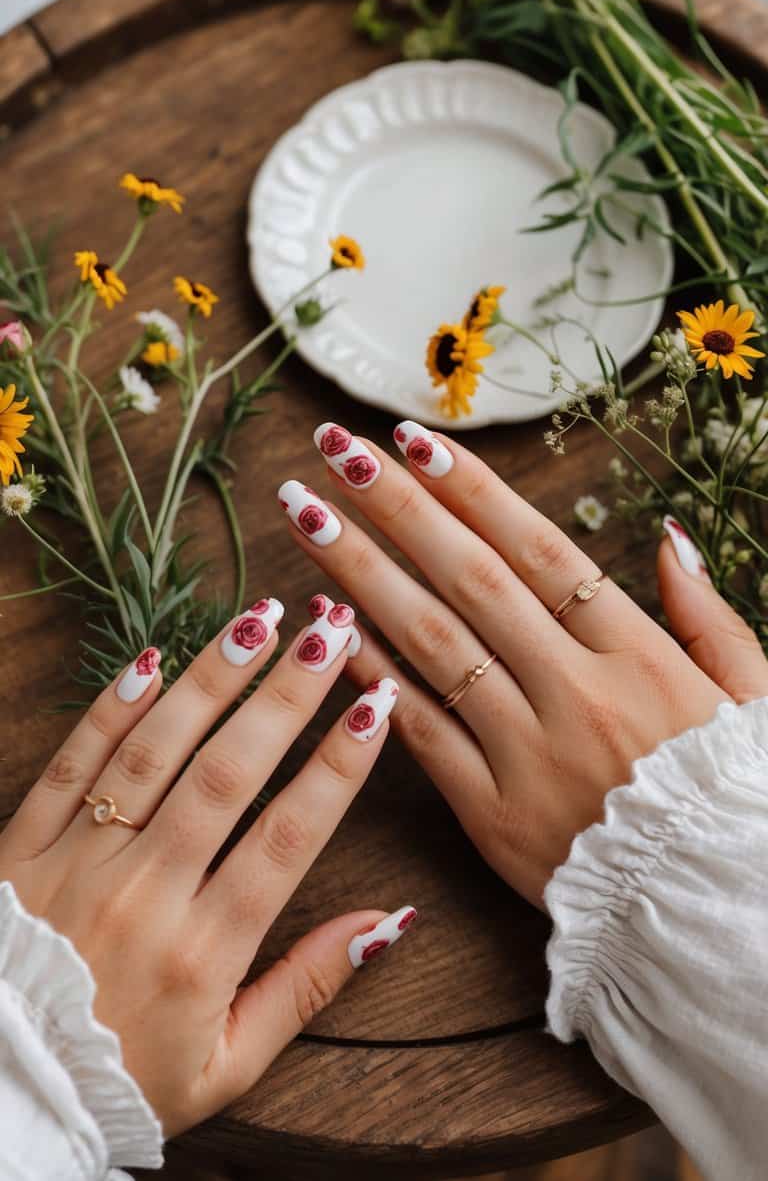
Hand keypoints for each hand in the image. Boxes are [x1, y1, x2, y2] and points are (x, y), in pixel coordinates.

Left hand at [0, 595, 412, 1135]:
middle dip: (287, 696)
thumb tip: (391, 920)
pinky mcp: (22, 847)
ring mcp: (77, 864)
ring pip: (153, 754)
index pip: (288, 837)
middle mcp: (144, 896)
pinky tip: (154, 659)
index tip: (377, 705)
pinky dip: (110, 710)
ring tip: (259, 620)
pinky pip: (71, 765)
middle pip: (228, 775)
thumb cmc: (124, 1077)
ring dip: (211, 681)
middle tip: (330, 631)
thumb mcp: (230, 1063)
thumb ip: (309, 985)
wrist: (5, 1094)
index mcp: (202, 951)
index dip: (339, 766)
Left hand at [280, 422, 767, 907]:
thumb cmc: (730, 798)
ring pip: (433, 646)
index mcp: (637, 656)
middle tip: (336, 452)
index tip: (411, 440)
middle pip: (471, 581)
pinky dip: (373, 678)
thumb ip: (705, 615)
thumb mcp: (747, 697)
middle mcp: (575, 692)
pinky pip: (420, 733)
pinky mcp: (491, 814)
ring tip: (307, 517)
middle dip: (398, 509)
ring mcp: (528, 753)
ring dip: (364, 574)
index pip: (538, 551)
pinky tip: (327, 629)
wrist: (716, 916)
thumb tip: (667, 536)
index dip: (470, 491)